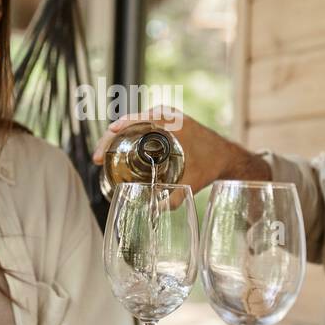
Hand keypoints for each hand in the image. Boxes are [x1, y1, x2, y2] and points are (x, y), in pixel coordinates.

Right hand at [91, 105, 269, 193]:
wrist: (226, 155)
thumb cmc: (212, 164)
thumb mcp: (194, 180)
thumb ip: (177, 196)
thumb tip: (157, 209)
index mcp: (173, 122)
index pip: (139, 119)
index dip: (119, 129)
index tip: (107, 140)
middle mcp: (167, 115)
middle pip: (130, 122)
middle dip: (110, 138)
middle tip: (98, 158)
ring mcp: (164, 117)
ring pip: (132, 124)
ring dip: (115, 138)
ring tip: (102, 155)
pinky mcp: (163, 123)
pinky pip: (139, 126)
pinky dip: (125, 136)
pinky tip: (115, 150)